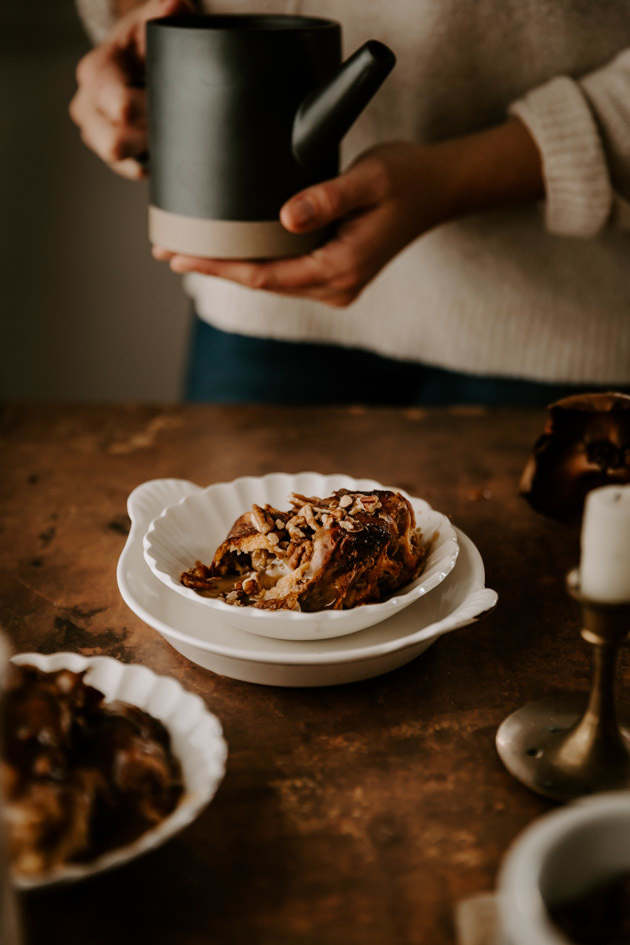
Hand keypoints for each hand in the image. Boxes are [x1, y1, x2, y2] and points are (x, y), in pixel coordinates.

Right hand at [69, 0, 192, 179]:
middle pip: (114, 142)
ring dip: (149, 149)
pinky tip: (164, 143)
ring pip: (120, 159)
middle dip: (148, 135)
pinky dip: (152, 162)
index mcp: (96, 72)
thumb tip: (174, 5)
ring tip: (167, 127)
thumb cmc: (146, 41)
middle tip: (173, 118)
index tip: (171, 100)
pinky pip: (132, 171)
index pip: (118, 105)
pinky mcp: (110, 155)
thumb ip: (165, 12)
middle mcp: (87, 106)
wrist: (137, 60)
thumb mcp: (153, 21)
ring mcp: (94, 133)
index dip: (150, 110)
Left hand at [153, 121, 542, 306]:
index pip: (266, 275)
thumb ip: (328, 197)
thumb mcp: (370, 178)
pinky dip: (254, 262)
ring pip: (270, 280)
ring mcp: (334, 285)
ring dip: (231, 267)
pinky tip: (227, 250)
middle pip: (261, 283)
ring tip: (186, 250)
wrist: (438, 190)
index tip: (180, 256)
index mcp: (340, 269)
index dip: (219, 268)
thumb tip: (285, 216)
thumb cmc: (407, 178)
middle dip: (214, 268)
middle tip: (166, 250)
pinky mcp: (332, 274)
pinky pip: (284, 272)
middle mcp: (334, 287)